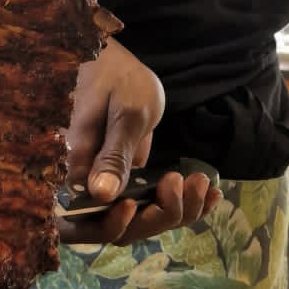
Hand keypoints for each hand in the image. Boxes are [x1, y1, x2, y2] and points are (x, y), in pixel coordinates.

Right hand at [64, 38, 218, 244]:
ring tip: (201, 181)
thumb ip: (114, 155)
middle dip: (158, 216)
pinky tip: (209, 192)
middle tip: (184, 181)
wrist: (119, 61)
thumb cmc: (118, 77)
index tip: (138, 203)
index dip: (114, 224)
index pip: (85, 222)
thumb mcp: (126, 113)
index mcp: (78, 169)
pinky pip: (153, 203)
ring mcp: (110, 184)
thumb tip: (100, 195)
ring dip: (176, 210)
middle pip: (118, 228)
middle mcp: (89, 184)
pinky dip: (183, 202)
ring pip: (140, 220)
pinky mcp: (128, 178)